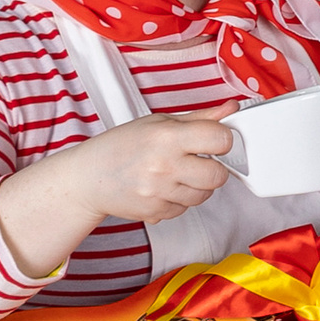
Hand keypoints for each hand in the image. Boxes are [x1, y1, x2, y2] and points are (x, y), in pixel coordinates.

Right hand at [0, 114, 235, 277]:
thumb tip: (231, 109)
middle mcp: (164, 165)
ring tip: (176, 173)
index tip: (214, 140)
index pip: (221, 139)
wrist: (88, 177)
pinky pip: (186, 208)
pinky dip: (180, 199)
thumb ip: (199, 119)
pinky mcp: (157, 212)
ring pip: (205, 195)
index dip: (222, 139)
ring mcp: (160, 192)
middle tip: (196, 160)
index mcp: (166, 136)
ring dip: (196, 185)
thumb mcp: (158, 123)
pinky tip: (163, 187)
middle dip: (213, 167)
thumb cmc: (122, 146)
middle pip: (218, 175)